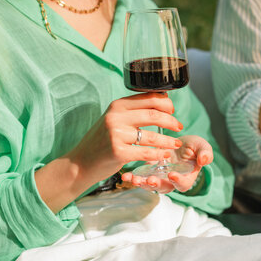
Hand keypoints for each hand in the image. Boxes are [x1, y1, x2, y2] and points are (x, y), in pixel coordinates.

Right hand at [66, 92, 182, 183]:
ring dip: (168, 140)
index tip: (173, 110)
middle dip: (171, 120)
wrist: (81, 162)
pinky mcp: (118, 152)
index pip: (148, 98)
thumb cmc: (102, 140)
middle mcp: (116, 117)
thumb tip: (162, 100)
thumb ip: (133, 111)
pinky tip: (165, 155)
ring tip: (176, 142)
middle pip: (154, 115)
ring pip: (152, 135)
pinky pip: (146, 152)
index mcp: (117, 105)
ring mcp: (116, 135)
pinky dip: (159, 154)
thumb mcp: (114, 119)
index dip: (166, 104)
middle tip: (179, 126)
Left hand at [121, 135, 212, 193]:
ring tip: (133, 179)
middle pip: (164, 188)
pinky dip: (133, 177)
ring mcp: (160, 177)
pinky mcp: (149, 172)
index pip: (183, 184)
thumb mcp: (201, 146)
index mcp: (187, 177)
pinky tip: (126, 175)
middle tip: (150, 180)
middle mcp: (172, 181)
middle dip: (156, 185)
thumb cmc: (193, 146)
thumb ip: (205, 153)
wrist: (179, 141)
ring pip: (150, 185)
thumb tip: (205, 160)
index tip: (172, 174)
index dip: (178, 181)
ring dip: (142, 184)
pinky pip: (140, 178)